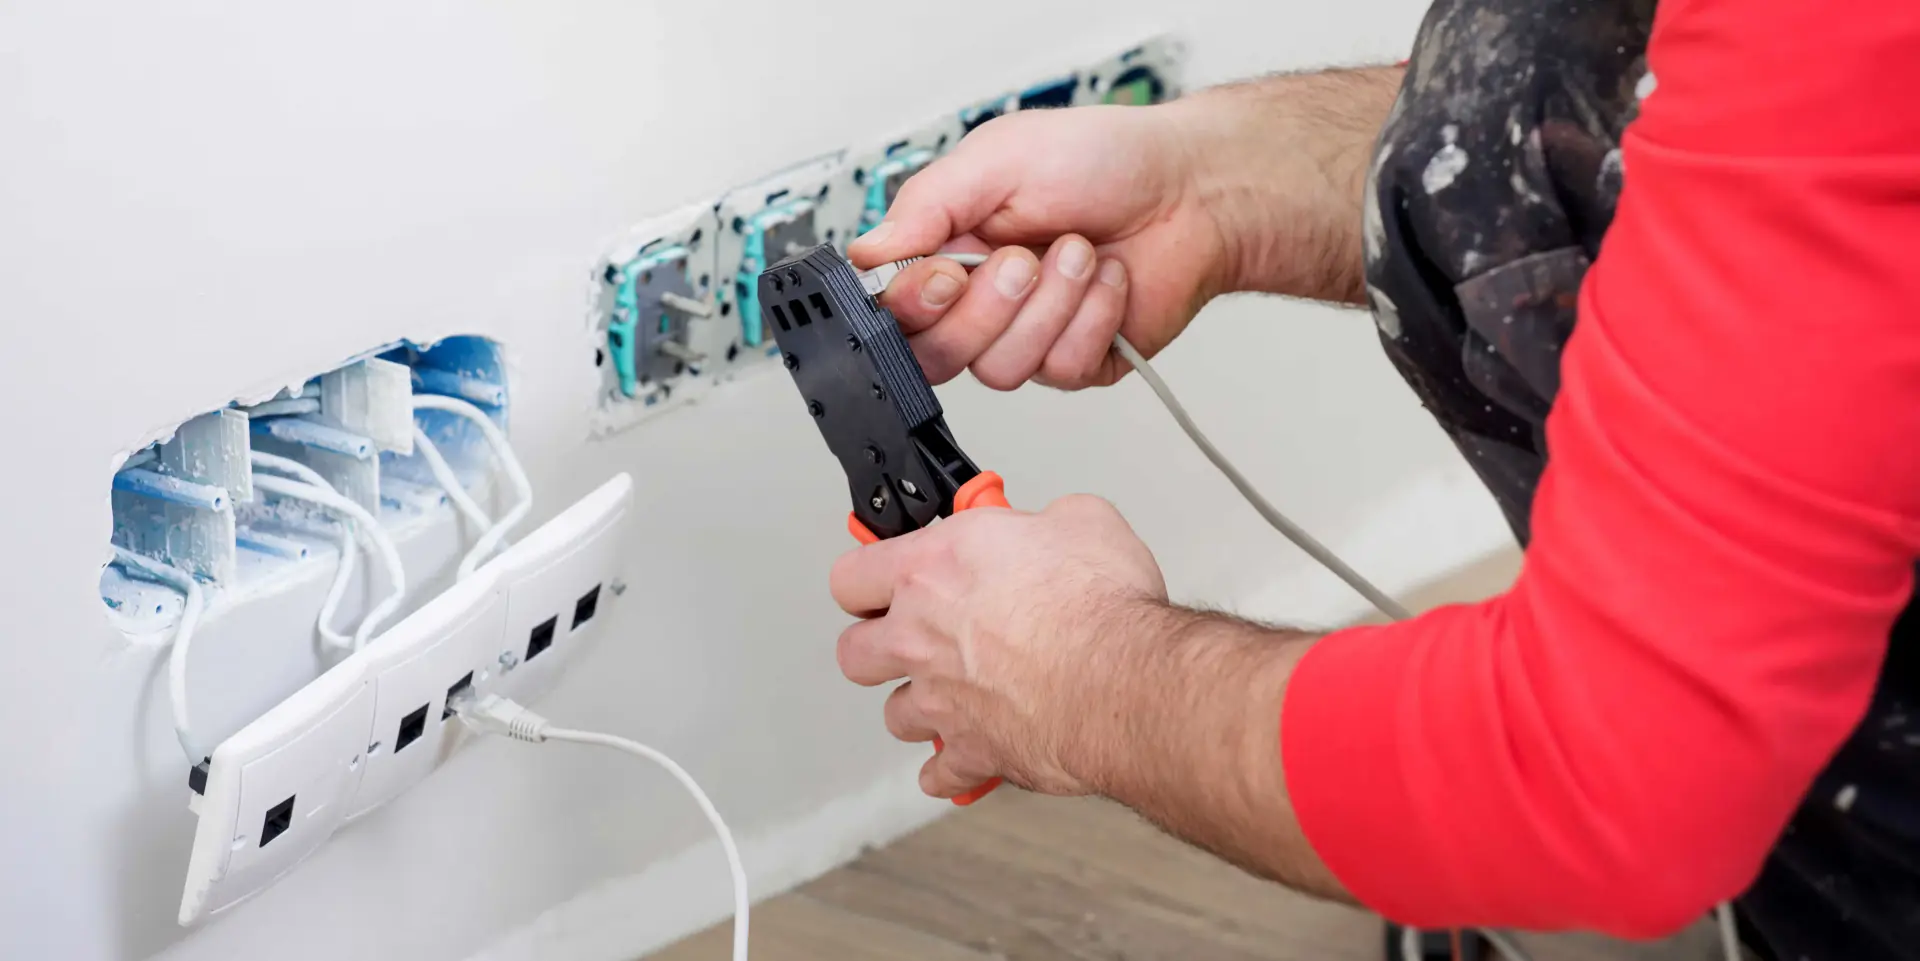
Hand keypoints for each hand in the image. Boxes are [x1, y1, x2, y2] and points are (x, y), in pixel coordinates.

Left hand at [828, 495, 1168, 798]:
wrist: (1124, 681)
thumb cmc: (1099, 605)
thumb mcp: (1081, 520)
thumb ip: (1044, 524)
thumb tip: (1054, 529)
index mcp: (931, 569)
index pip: (851, 576)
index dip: (867, 582)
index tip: (884, 584)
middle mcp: (920, 637)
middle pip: (855, 653)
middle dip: (877, 650)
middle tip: (908, 642)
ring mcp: (940, 701)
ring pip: (895, 715)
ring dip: (919, 709)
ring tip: (948, 699)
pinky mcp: (971, 753)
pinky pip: (942, 775)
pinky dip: (955, 771)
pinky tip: (972, 758)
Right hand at [848, 104, 1229, 389]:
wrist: (1191, 187)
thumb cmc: (1105, 160)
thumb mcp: (999, 157)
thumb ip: (926, 204)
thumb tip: (869, 251)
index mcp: (948, 249)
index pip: (894, 312)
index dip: (913, 307)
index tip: (946, 272)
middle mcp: (982, 301)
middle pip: (937, 356)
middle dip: (986, 308)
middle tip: (1023, 258)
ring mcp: (1029, 337)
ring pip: (1001, 370)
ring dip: (1049, 306)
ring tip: (1080, 253)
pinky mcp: (1078, 361)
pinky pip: (1062, 369)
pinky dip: (1092, 317)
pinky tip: (1108, 279)